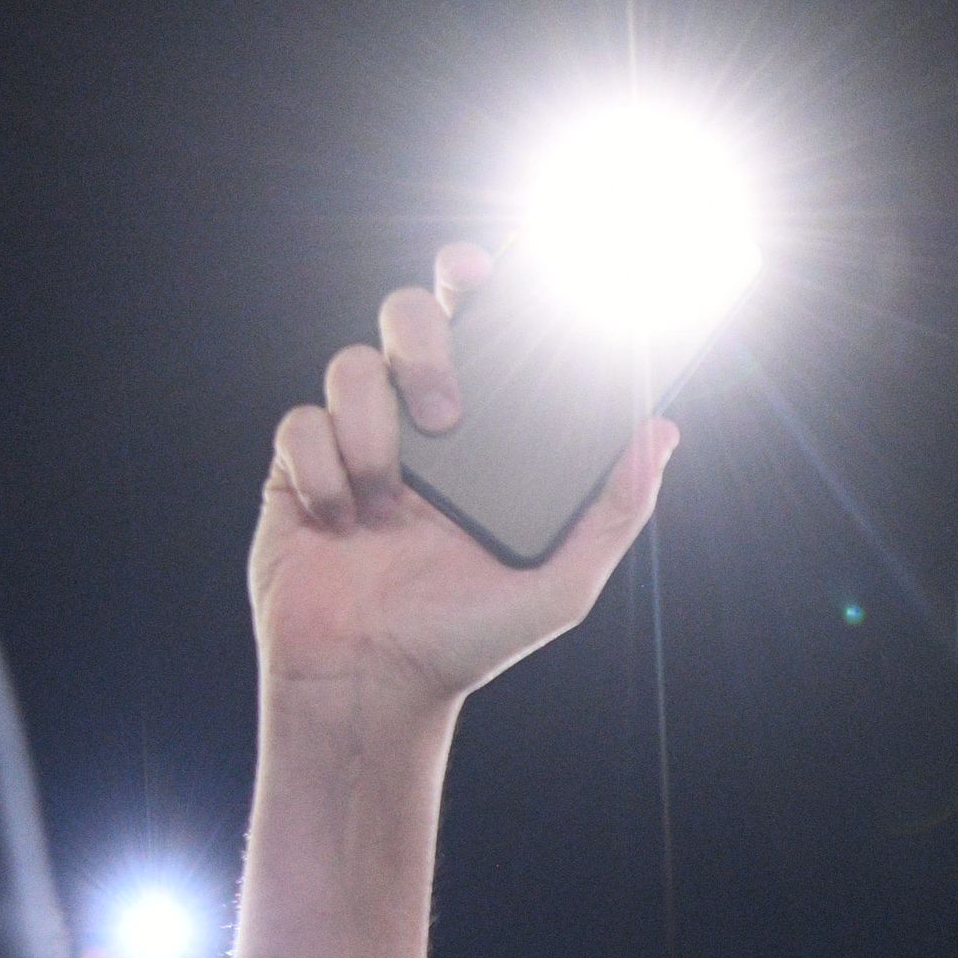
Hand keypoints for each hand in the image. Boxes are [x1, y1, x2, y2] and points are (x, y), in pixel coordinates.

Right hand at [248, 242, 676, 736]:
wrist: (375, 688)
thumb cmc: (466, 639)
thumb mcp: (561, 585)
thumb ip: (615, 509)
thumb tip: (661, 430)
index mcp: (480, 438)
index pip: (477, 330)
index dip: (474, 282)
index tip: (483, 269)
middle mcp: (415, 425)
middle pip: (406, 316)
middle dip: (423, 343)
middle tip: (445, 413)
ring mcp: (353, 444)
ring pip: (348, 367)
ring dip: (374, 428)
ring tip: (391, 503)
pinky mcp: (296, 472)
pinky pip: (299, 427)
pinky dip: (324, 471)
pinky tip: (344, 524)